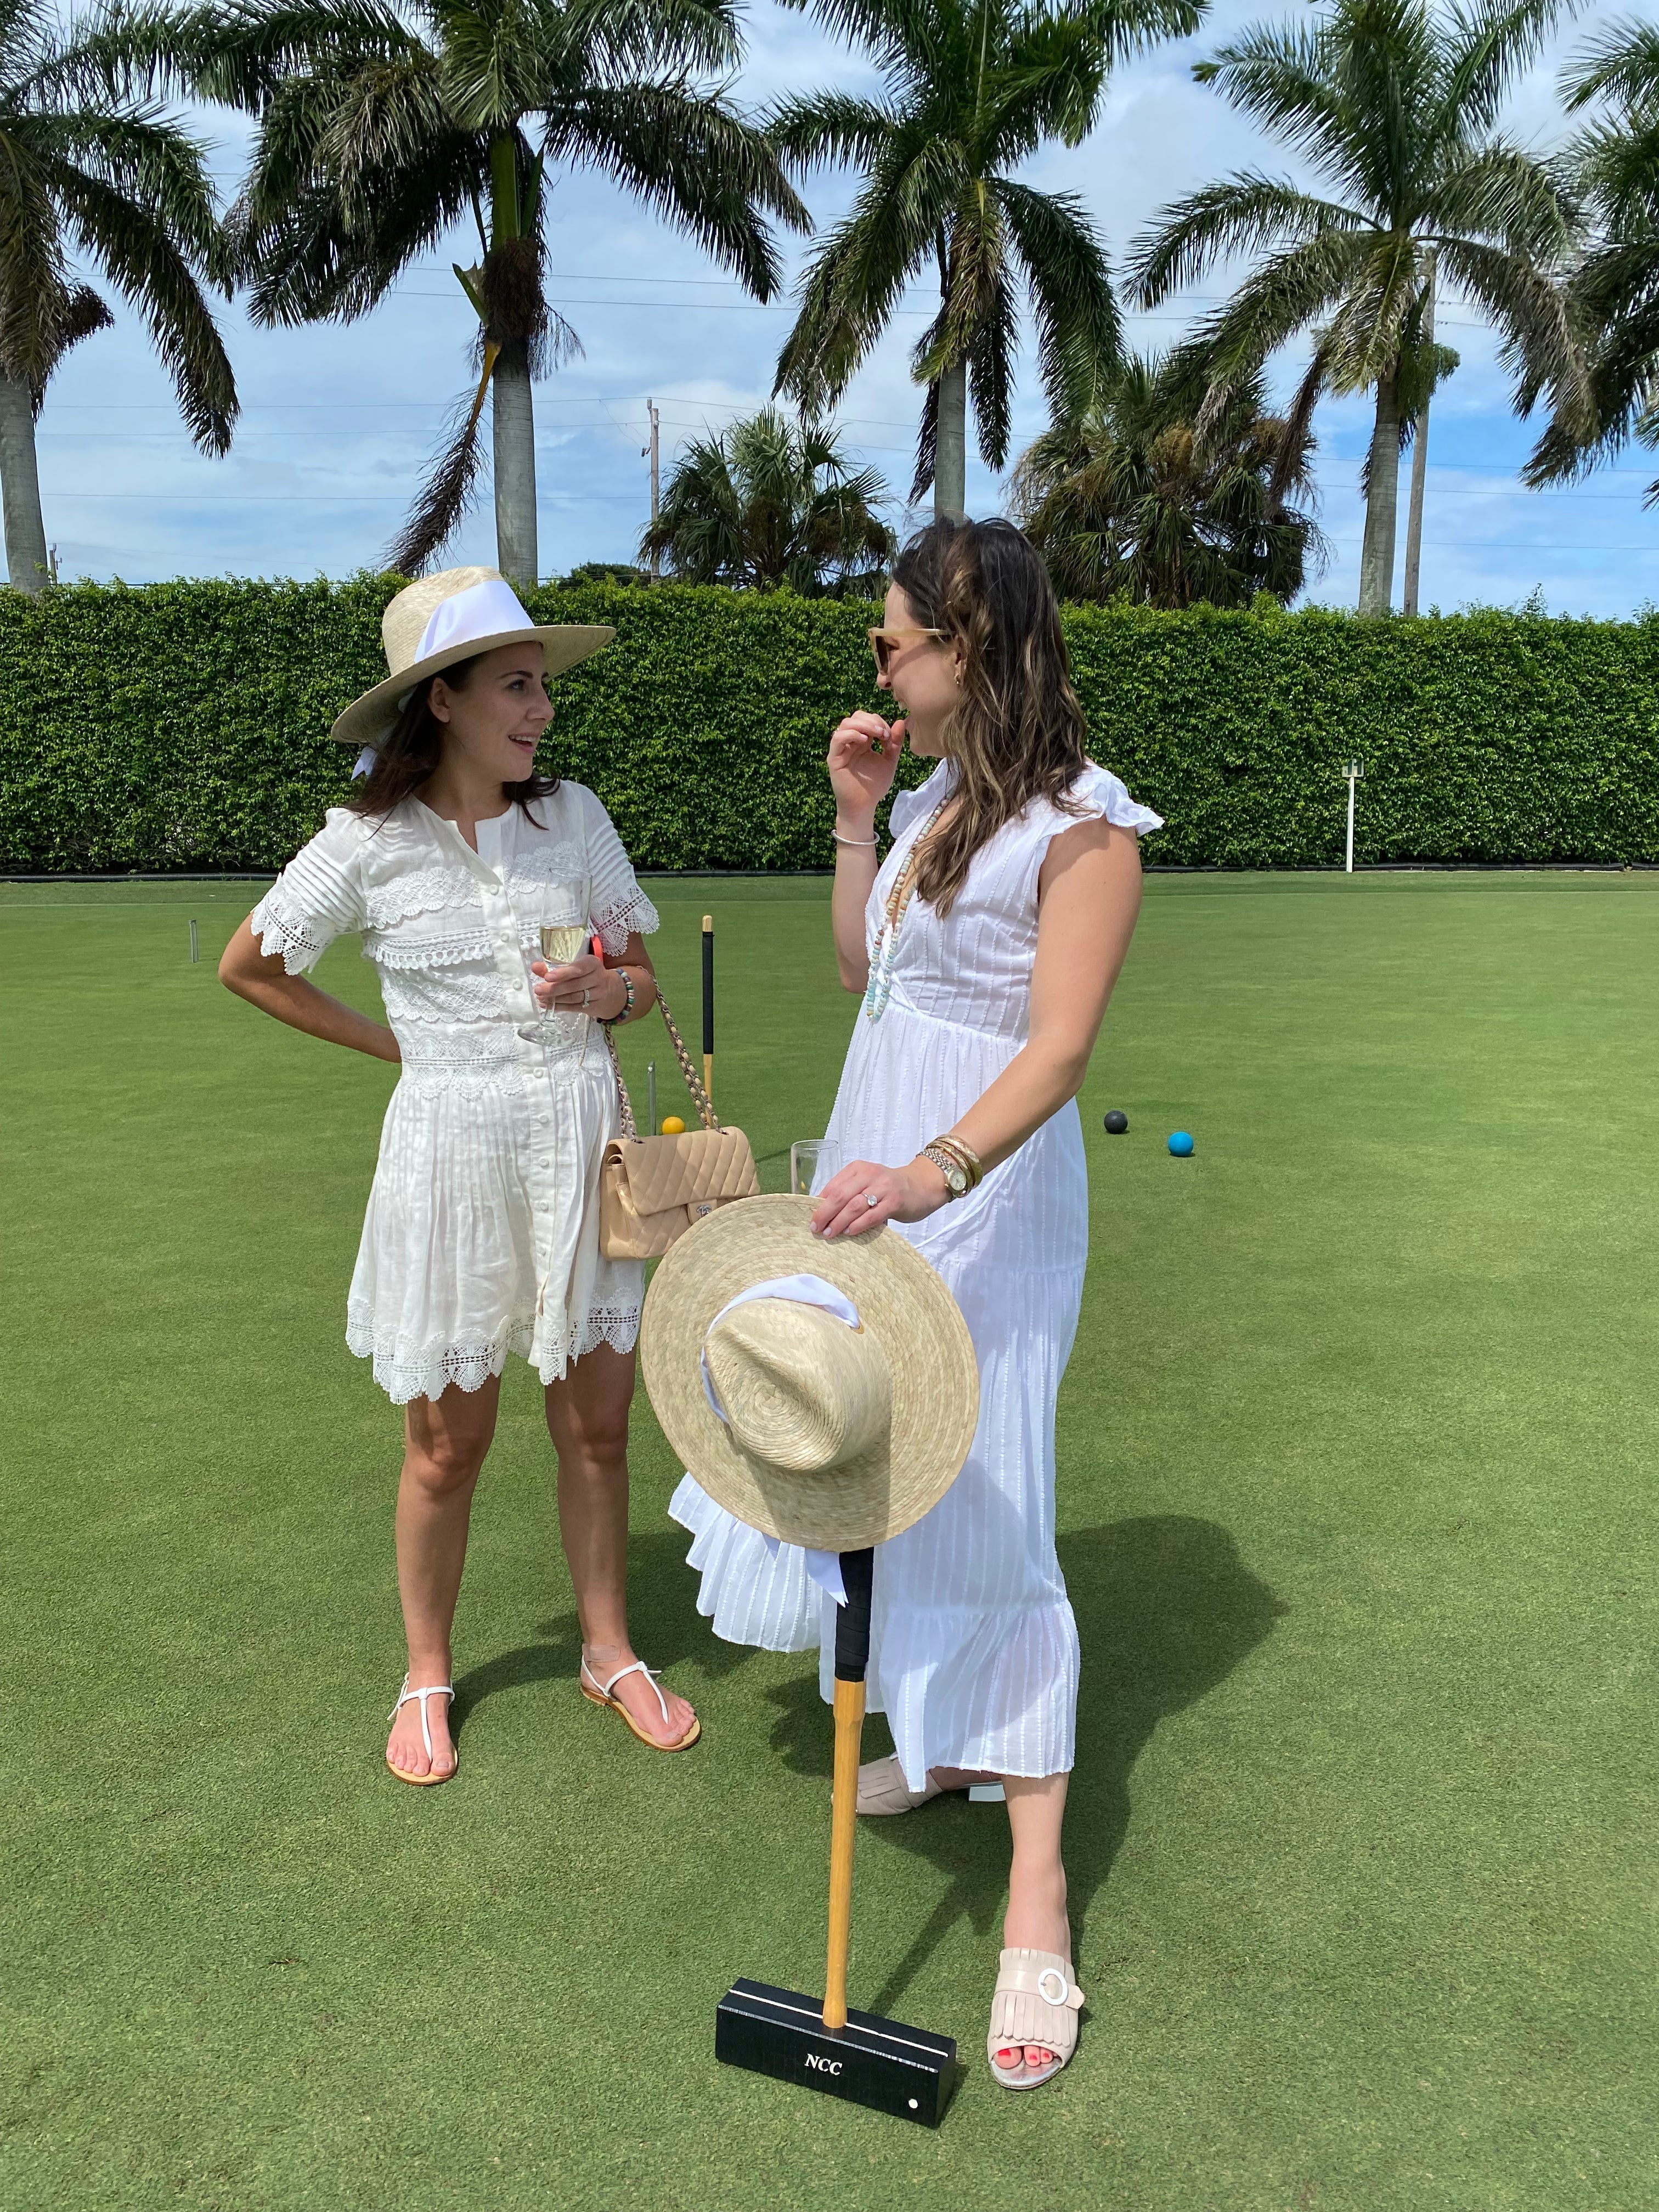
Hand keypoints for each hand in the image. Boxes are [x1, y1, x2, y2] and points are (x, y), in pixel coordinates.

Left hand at [531, 952, 623, 1018]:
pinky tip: (548, 1005)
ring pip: (575, 997)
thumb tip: (535, 967)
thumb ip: (555, 967)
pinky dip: (560, 1007)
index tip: (547, 976)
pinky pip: (575, 1007)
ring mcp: (598, 994)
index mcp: (593, 963)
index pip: (579, 968)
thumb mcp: (576, 967)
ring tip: (541, 998)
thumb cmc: (589, 976)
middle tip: (538, 989)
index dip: (563, 973)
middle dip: (555, 988)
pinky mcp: (595, 1007)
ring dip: (555, 999)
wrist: (612, 992)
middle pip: (575, 984)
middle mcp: (598, 978)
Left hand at [810, 1155, 948, 1239]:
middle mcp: (870, 1174)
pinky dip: (858, 1225)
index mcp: (858, 1169)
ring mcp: (884, 1187)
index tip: (810, 1219)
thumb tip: (822, 1211)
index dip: (819, 1204)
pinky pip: (872, 1215)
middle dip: (825, 1213)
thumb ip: (848, 1192)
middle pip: (840, 1195)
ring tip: (829, 1233)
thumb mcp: (866, 1183)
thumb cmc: (888, 1188)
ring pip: (854, 1206)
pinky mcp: (895, 1201)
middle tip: (816, 1229)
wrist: (922, 1185)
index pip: (833, 1186)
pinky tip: (849, 1232)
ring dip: (839, 1222)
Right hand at [827, 711, 903, 830]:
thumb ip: (895, 743)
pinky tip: (865, 742)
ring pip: (846, 724)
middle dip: (872, 721)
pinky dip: (852, 735)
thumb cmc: (875, 785)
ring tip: (877, 735)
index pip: (867, 719)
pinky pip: (838, 738)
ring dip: (863, 725)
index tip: (890, 735)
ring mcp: (841, 749)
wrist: (864, 805)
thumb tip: (900, 721)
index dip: (879, 722)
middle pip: (855, 717)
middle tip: (884, 734)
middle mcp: (851, 742)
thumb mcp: (889, 761)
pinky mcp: (834, 758)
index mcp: (862, 741)